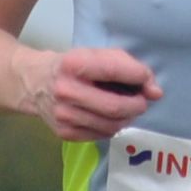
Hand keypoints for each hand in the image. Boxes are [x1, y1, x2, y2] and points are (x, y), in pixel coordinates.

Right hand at [31, 46, 158, 142]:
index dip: (139, 76)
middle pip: (115, 107)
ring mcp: (63, 115)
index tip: (147, 81)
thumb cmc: (72, 66)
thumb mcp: (96, 55)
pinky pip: (101, 135)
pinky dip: (112, 127)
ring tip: (126, 108)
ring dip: (127, 118)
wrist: (33, 83)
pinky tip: (110, 117)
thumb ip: (128, 67)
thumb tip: (156, 92)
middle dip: (137, 105)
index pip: (114, 71)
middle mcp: (66, 91)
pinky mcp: (64, 133)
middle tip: (141, 101)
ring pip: (111, 125)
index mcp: (73, 64)